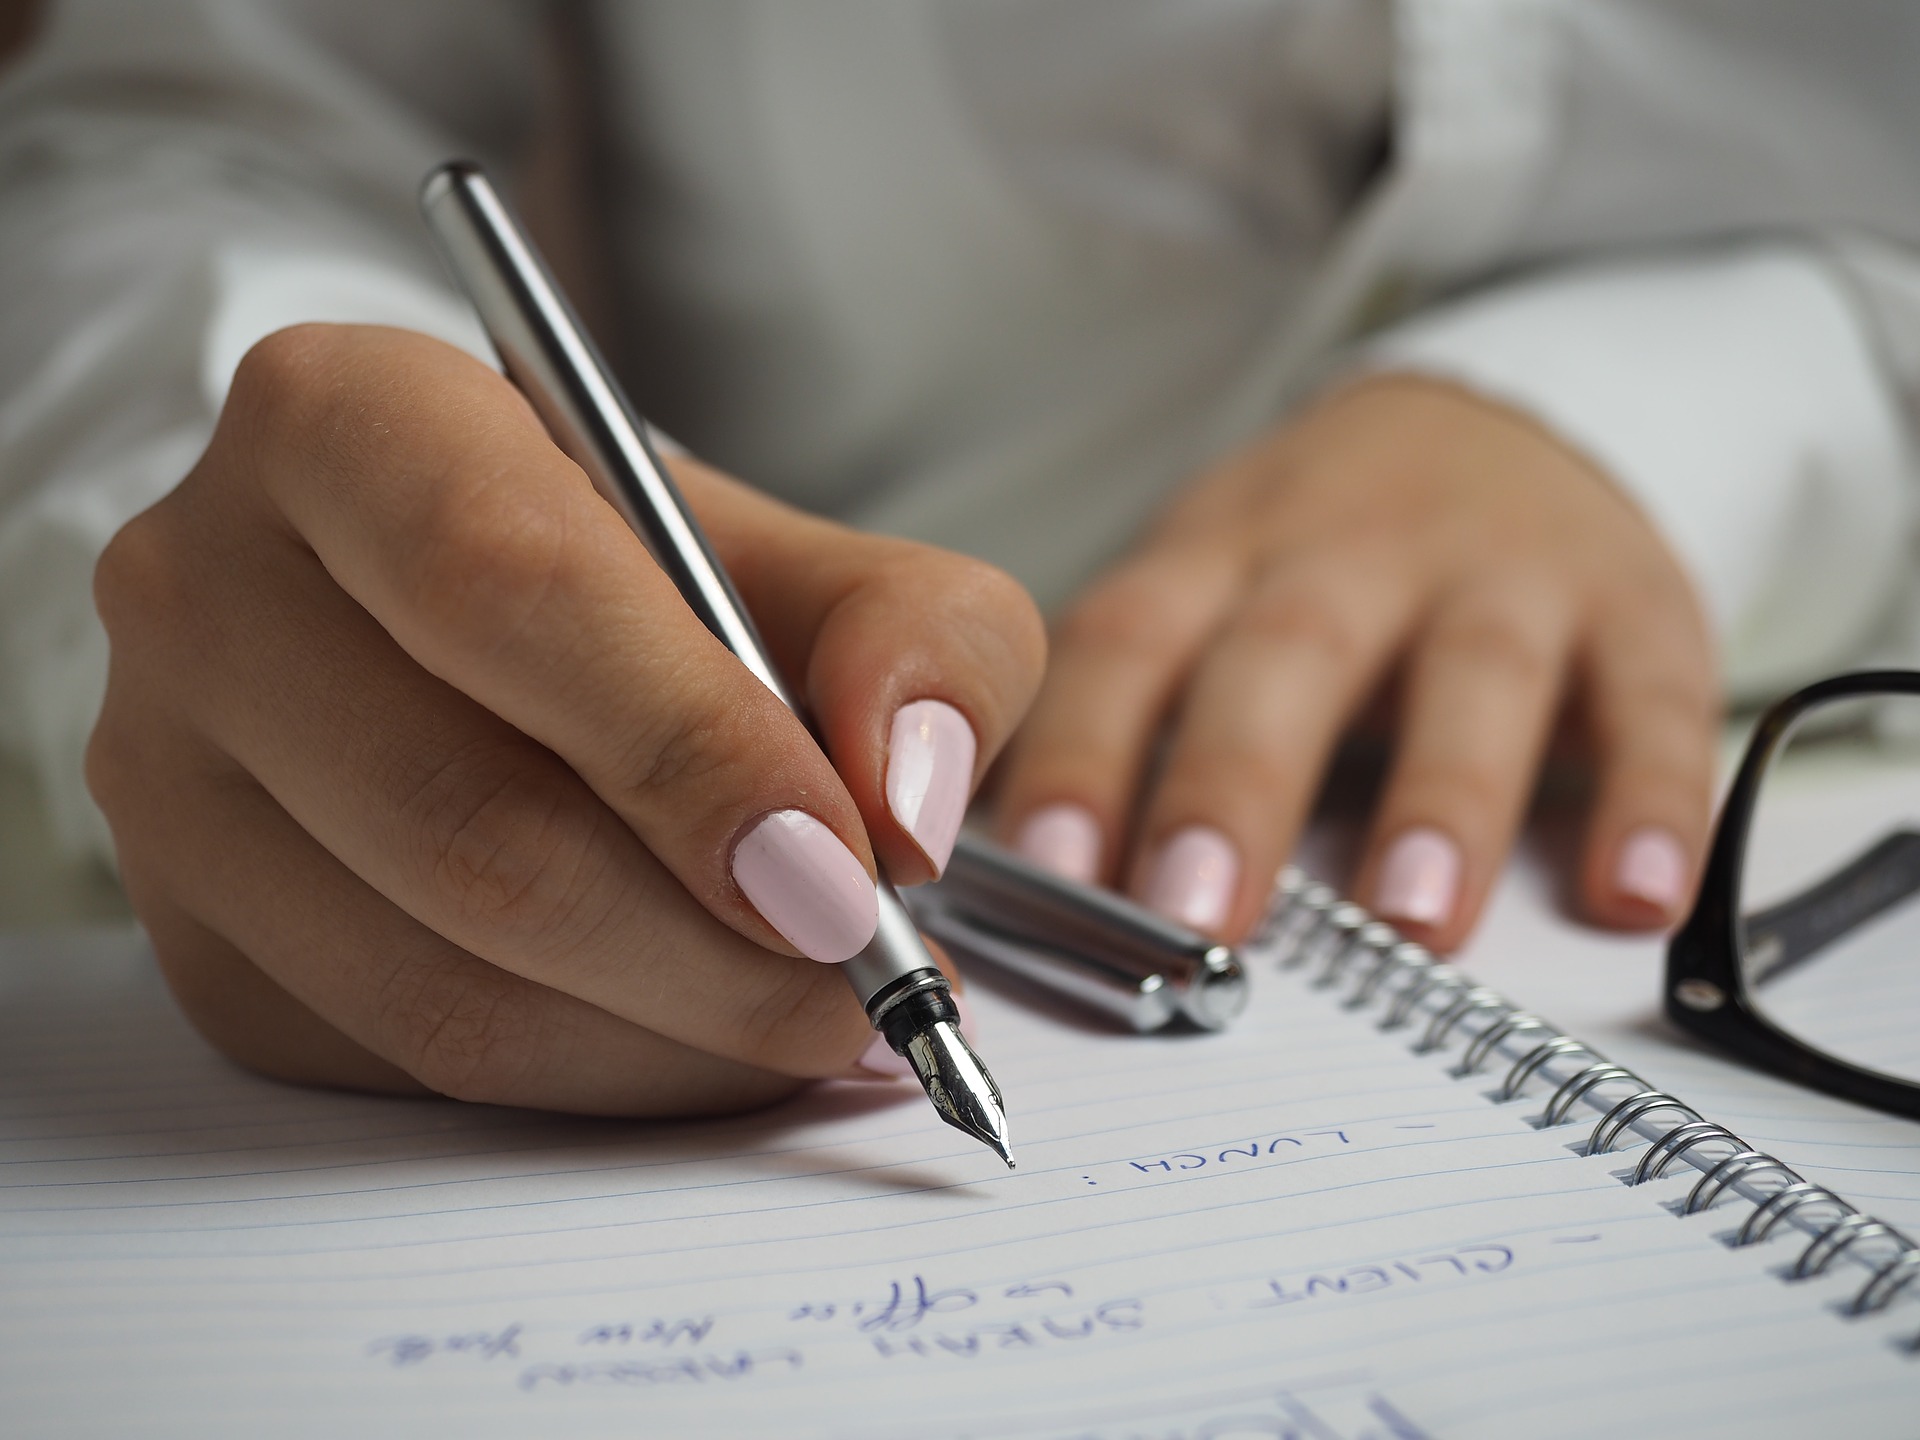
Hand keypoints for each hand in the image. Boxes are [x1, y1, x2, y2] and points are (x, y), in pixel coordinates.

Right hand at [88, 325, 1043, 1113]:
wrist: (490, 637)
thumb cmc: (654, 584)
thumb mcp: (819, 560)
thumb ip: (918, 639)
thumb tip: (907, 806)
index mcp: (347, 419)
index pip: (507, 588)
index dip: (690, 748)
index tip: (845, 871)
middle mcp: (210, 588)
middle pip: (468, 820)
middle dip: (710, 944)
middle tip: (867, 982)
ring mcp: (171, 781)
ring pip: (440, 979)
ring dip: (673, 1036)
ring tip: (817, 1018)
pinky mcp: (199, 939)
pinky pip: (411, 1065)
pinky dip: (600, 1077)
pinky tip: (700, 1035)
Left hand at [995, 375, 1717, 950]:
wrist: (1499, 425)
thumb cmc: (1315, 558)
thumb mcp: (1206, 591)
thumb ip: (1130, 717)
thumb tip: (1019, 888)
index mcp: (1221, 555)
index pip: (1130, 644)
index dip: (1082, 751)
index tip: (1044, 872)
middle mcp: (1352, 552)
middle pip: (1287, 654)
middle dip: (1236, 784)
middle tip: (1196, 914)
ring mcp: (1501, 572)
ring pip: (1473, 673)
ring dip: (1443, 797)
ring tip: (1411, 922)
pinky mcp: (1635, 606)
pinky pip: (1652, 699)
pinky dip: (1652, 797)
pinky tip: (1634, 895)